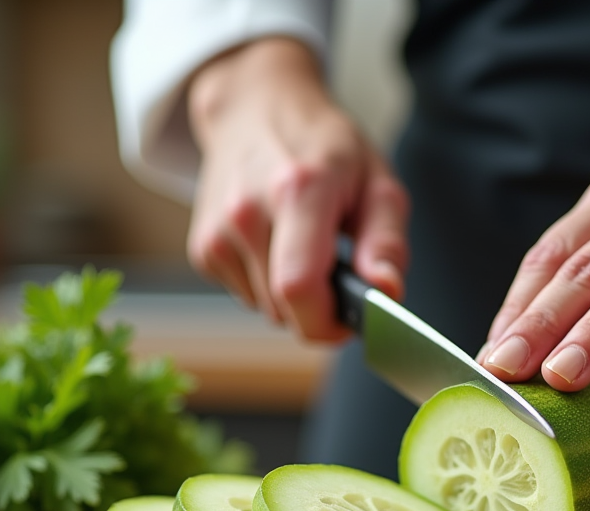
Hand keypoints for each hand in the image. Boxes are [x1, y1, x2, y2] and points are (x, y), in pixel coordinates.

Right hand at [187, 38, 408, 340]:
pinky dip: (268, 285)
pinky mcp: (202, 247)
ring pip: (265, 308)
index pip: (298, 287)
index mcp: (298, 190)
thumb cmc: (324, 145)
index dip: (327, 323)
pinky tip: (277, 244)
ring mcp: (218, 230)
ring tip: (307, 247)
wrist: (255, 108)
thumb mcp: (377, 181)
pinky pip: (245, 296)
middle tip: (339, 272)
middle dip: (319, 309)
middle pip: (284, 309)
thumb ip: (386, 240)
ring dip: (293, 297)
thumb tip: (387, 292)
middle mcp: (247, 211)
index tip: (349, 323)